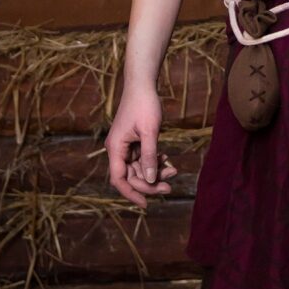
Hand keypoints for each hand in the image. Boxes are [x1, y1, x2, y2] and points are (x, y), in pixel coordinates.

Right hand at [105, 84, 177, 208]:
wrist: (142, 83)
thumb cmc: (144, 104)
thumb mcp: (150, 131)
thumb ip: (149, 156)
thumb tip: (150, 180)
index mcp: (116, 148)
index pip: (119, 179)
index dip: (131, 193)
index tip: (146, 204)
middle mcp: (118, 149)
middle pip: (131, 175)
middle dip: (150, 182)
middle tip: (169, 186)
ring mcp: (125, 145)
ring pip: (139, 168)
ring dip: (155, 171)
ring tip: (173, 170)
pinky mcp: (134, 141)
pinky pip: (142, 158)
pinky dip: (154, 161)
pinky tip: (167, 160)